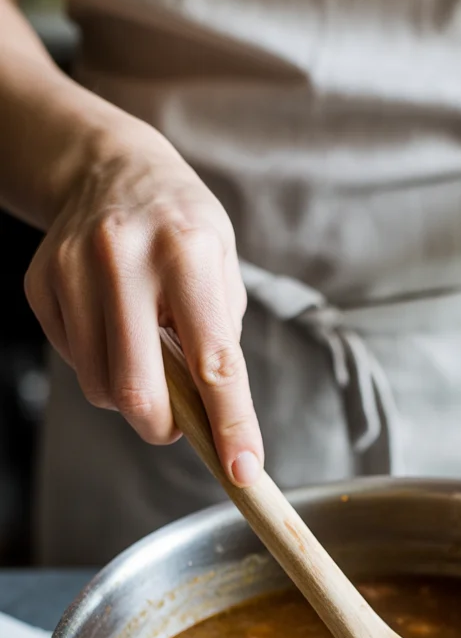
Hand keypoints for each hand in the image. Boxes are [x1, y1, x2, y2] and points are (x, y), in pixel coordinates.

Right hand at [24, 121, 262, 485]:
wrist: (111, 168)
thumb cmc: (181, 230)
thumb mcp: (222, 269)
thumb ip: (220, 342)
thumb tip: (215, 420)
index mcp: (188, 254)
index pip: (214, 361)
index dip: (231, 424)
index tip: (244, 469)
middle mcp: (125, 257)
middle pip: (139, 390)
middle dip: (164, 427)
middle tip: (178, 425)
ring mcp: (73, 268)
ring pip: (100, 386)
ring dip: (130, 395)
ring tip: (147, 355)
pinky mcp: (41, 282)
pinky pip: (73, 361)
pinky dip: (100, 365)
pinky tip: (113, 328)